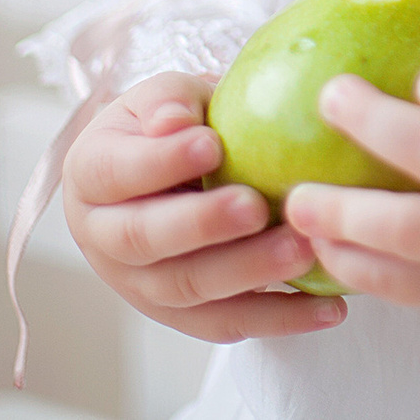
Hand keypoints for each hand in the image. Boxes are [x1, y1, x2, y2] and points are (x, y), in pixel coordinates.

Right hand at [63, 72, 348, 341]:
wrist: (170, 170)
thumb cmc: (173, 125)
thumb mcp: (166, 96)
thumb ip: (171, 101)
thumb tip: (175, 121)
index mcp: (91, 176)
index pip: (116, 172)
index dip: (159, 162)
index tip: (211, 145)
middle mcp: (104, 238)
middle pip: (146, 240)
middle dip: (204, 225)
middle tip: (258, 207)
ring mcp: (140, 285)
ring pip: (189, 290)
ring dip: (249, 272)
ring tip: (303, 249)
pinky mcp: (184, 315)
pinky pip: (229, 323)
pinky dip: (280, 319)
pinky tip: (328, 307)